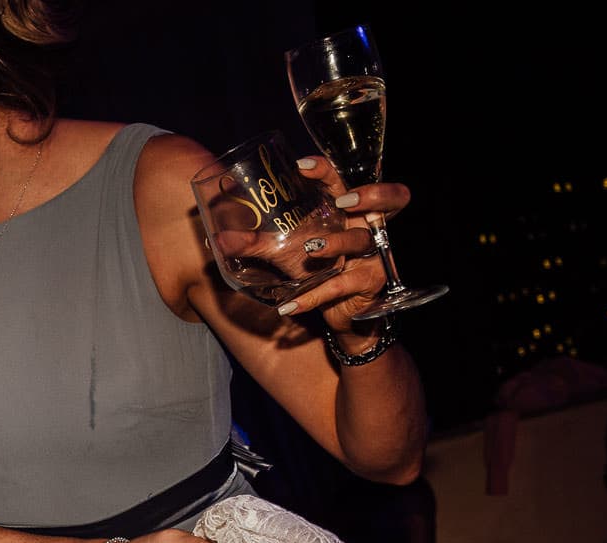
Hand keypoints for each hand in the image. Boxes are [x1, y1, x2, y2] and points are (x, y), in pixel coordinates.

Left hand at [269, 157, 411, 333]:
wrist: (337, 311)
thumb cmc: (315, 269)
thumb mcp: (286, 252)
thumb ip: (256, 243)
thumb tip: (218, 239)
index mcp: (346, 212)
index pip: (344, 180)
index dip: (328, 171)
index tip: (301, 166)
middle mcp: (365, 227)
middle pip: (389, 200)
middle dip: (371, 195)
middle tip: (343, 201)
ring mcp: (372, 254)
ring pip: (360, 241)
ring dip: (335, 244)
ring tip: (310, 250)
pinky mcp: (368, 282)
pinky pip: (341, 285)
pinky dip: (313, 296)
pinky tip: (289, 305)